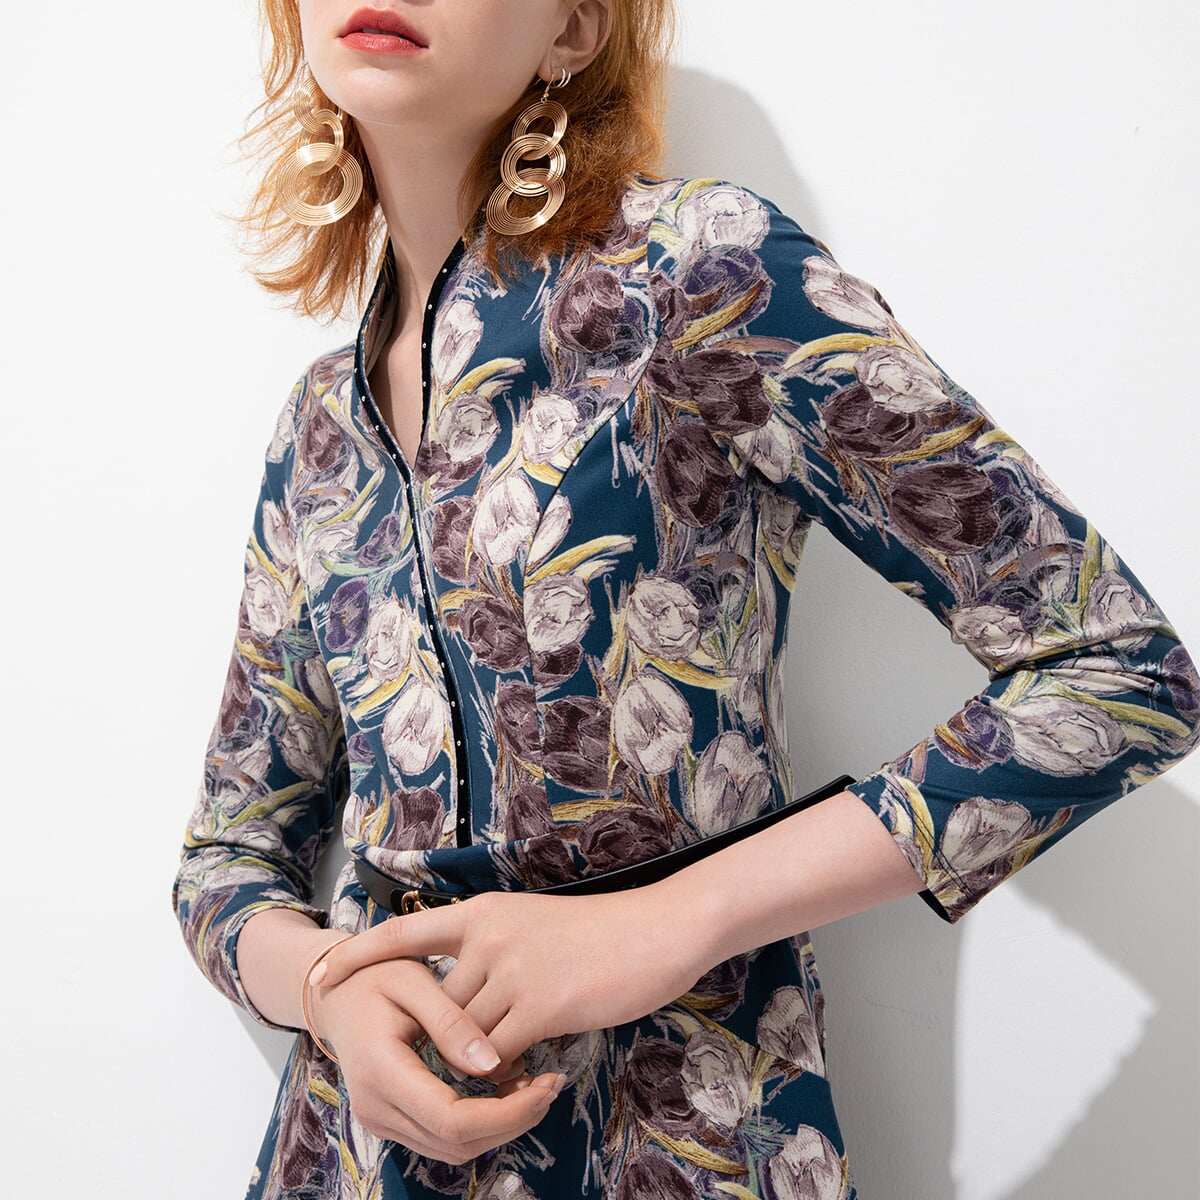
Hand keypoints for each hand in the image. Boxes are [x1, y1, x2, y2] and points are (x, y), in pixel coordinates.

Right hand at [309, 956, 566, 1162]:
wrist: (335, 994)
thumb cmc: (374, 977)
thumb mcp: (412, 982)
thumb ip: (450, 1022)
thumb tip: (492, 1064)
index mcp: (381, 1071)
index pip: (451, 1118)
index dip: (505, 1113)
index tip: (546, 1085)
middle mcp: (376, 1108)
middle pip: (456, 1143)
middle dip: (512, 1122)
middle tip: (552, 1084)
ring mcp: (380, 1120)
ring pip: (452, 1149)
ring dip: (499, 1127)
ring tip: (536, 1087)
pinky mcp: (391, 1120)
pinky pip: (441, 1138)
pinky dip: (479, 1124)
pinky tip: (506, 1091)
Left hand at [311, 885, 712, 1069]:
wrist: (658, 928)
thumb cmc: (603, 931)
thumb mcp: (534, 927)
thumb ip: (495, 957)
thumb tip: (467, 1005)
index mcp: (482, 912)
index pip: (403, 931)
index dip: (357, 955)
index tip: (320, 978)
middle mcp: (487, 936)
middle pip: (437, 1005)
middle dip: (439, 1041)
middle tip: (449, 1064)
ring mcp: (511, 969)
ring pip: (462, 1036)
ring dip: (472, 1065)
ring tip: (498, 1077)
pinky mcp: (539, 1003)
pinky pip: (497, 1057)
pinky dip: (501, 1078)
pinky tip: (523, 1082)